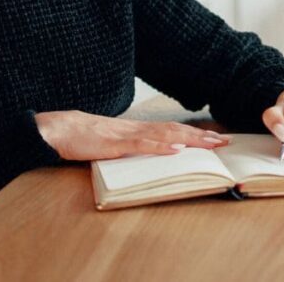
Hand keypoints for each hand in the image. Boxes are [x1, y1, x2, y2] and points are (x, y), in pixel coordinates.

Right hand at [34, 110, 230, 160]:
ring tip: (210, 144)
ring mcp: (127, 135)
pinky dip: (161, 147)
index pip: (172, 130)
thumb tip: (150, 156)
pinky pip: (141, 145)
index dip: (195, 134)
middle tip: (225, 142)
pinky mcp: (115, 144)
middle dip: (202, 136)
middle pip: (175, 130)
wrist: (59, 129)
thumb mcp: (112, 144)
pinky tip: (176, 150)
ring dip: (190, 140)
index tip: (216, 139)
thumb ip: (131, 148)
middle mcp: (137, 128)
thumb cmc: (83, 137)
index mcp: (137, 129)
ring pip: (165, 135)